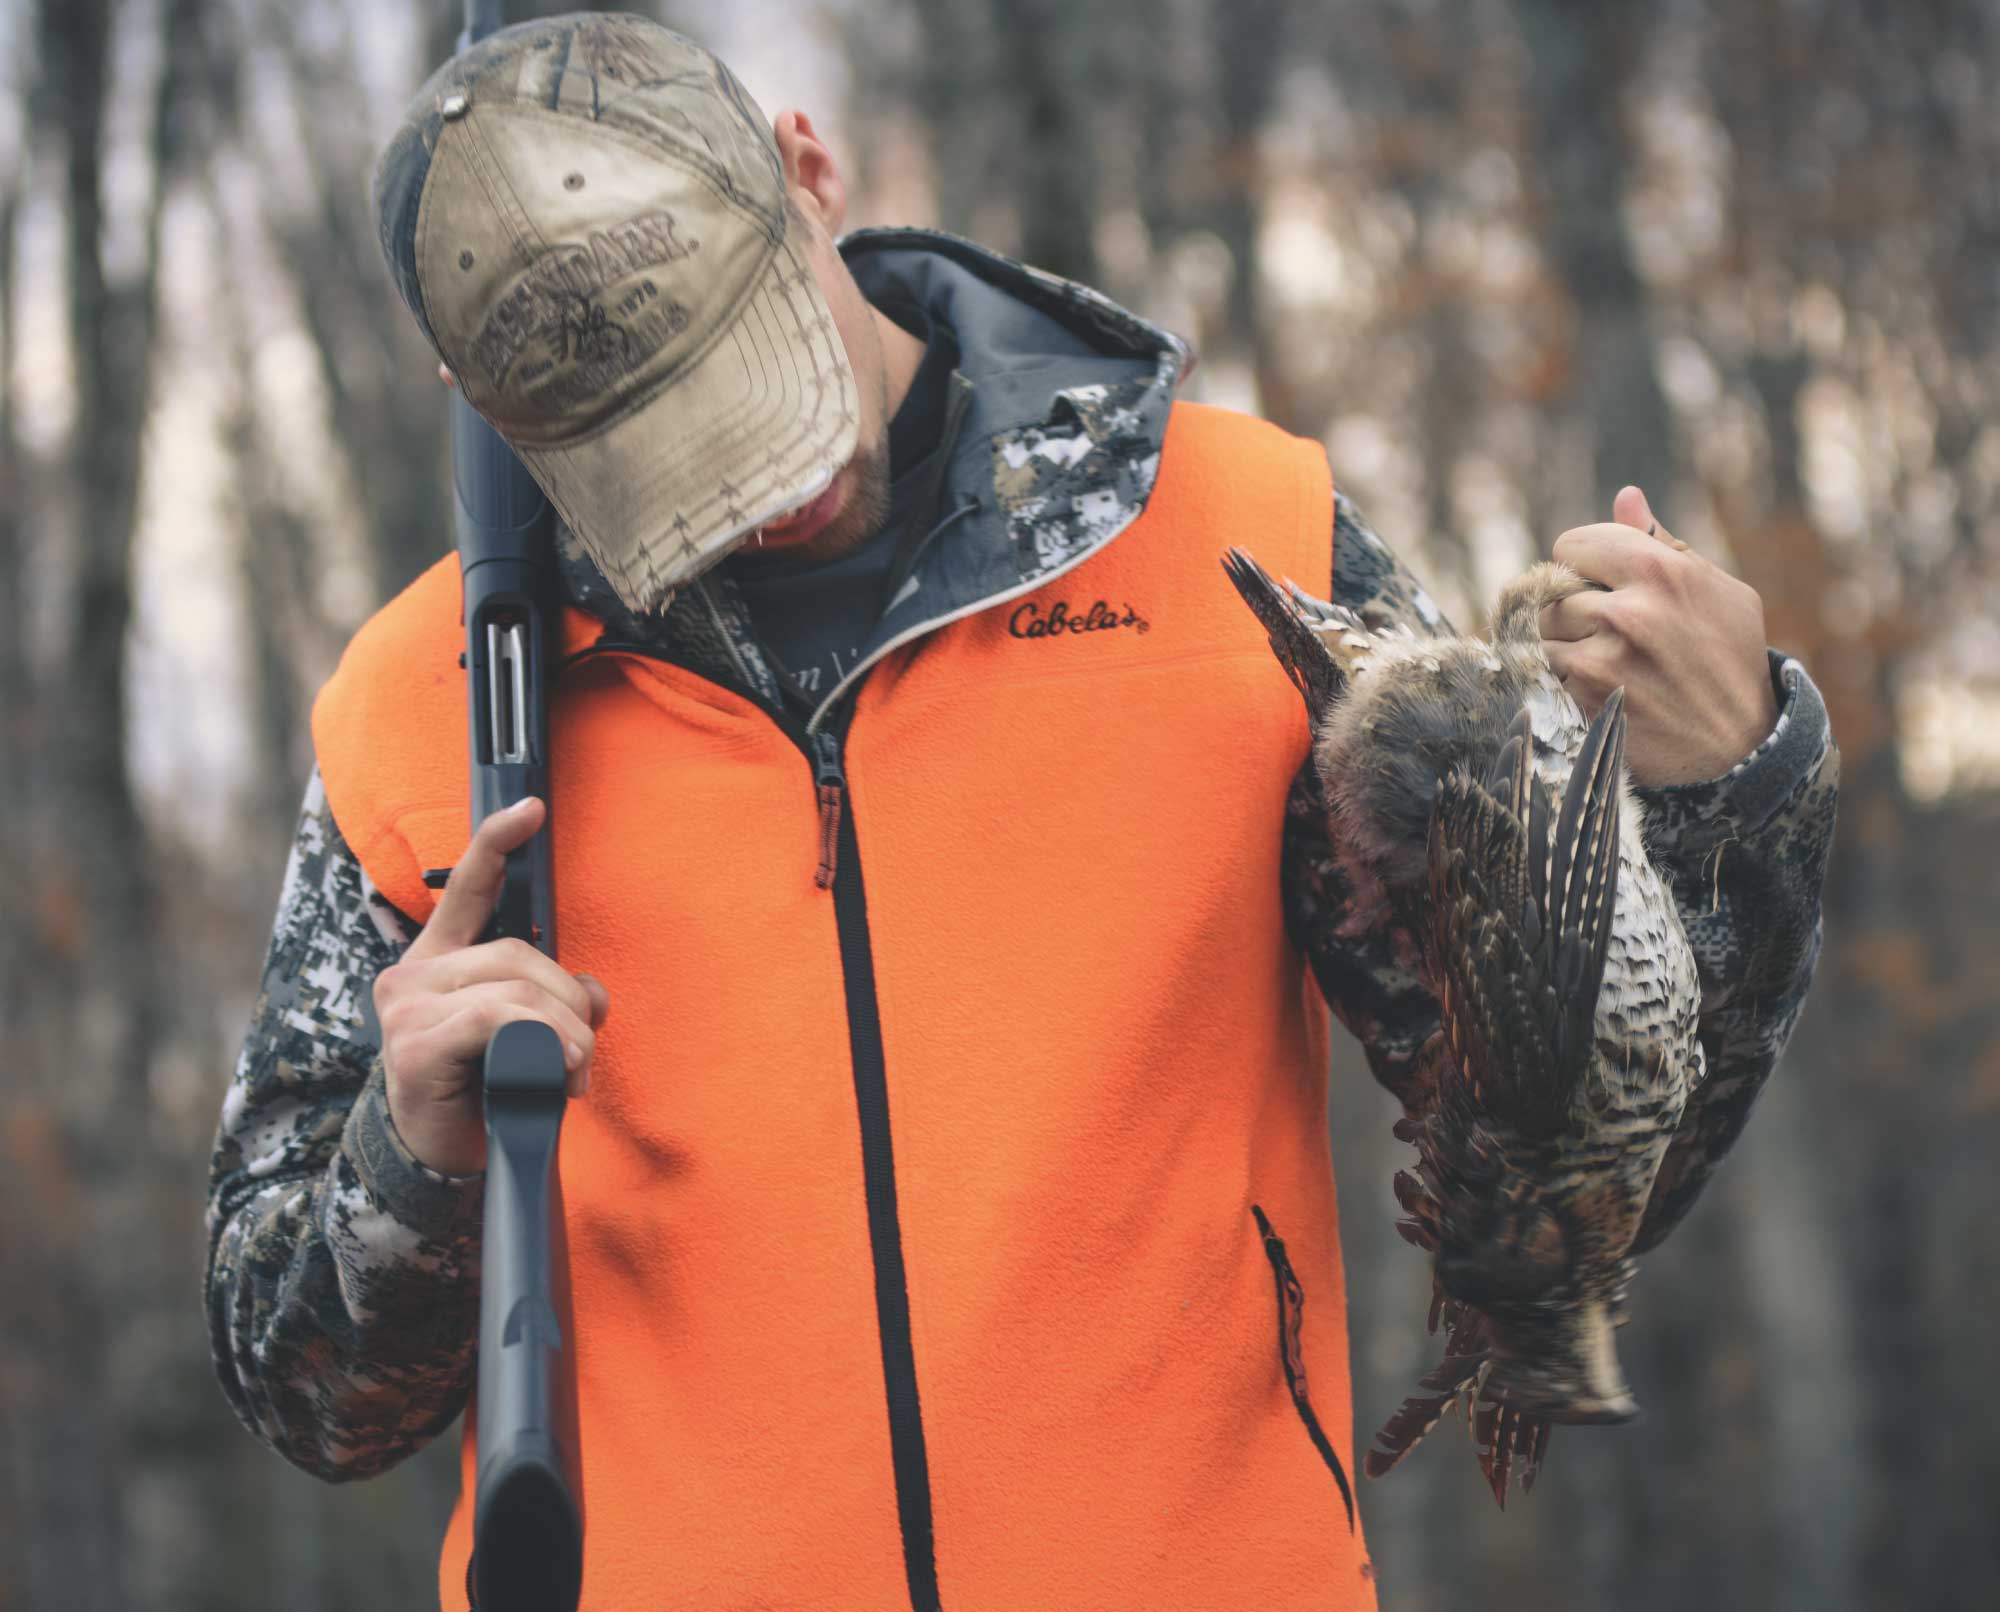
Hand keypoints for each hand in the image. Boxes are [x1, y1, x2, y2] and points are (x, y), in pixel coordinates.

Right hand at [372, 797, 609, 1175]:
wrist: (437, 1158)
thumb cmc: (481, 1091)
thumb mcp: (528, 1038)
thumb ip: (557, 1003)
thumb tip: (595, 993)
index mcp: (440, 960)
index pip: (466, 888)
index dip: (498, 845)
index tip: (531, 809)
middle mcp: (414, 974)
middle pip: (516, 953)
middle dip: (568, 1001)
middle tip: (587, 1051)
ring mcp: (408, 1008)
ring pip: (514, 987)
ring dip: (565, 1031)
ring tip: (576, 1072)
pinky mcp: (415, 1045)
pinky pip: (497, 1018)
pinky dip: (541, 1041)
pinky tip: (553, 1073)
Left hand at [1538, 486, 1778, 786]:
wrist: (1739, 745)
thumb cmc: (1728, 656)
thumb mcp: (1715, 589)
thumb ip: (1660, 543)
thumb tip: (1625, 496)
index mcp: (1661, 571)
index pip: (1572, 544)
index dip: (1582, 566)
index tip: (1602, 586)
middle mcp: (1629, 612)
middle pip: (1552, 592)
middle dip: (1572, 609)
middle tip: (1607, 632)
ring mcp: (1601, 661)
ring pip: (1542, 635)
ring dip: (1561, 647)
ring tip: (1604, 662)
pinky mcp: (1583, 703)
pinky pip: (1543, 676)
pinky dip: (1559, 682)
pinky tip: (1597, 690)